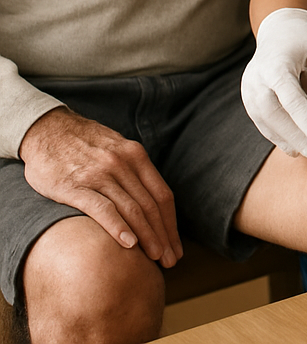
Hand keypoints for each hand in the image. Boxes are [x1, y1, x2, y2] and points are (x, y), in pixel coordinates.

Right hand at [19, 108, 181, 267]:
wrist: (48, 129)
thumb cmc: (85, 144)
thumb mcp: (117, 149)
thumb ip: (134, 171)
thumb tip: (151, 202)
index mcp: (136, 156)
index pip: (162, 195)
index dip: (171, 223)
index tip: (176, 246)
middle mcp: (123, 164)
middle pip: (151, 206)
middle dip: (163, 235)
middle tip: (170, 260)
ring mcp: (100, 175)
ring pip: (132, 209)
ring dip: (147, 236)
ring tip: (155, 258)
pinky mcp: (75, 186)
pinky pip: (102, 209)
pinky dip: (117, 227)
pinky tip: (128, 244)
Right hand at [240, 7, 306, 157]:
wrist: (281, 29)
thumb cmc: (306, 39)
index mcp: (274, 65)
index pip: (292, 100)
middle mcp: (255, 79)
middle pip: (276, 115)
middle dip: (301, 136)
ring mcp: (248, 91)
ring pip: (268, 123)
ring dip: (292, 140)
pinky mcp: (248, 100)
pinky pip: (264, 124)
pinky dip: (281, 137)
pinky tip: (299, 145)